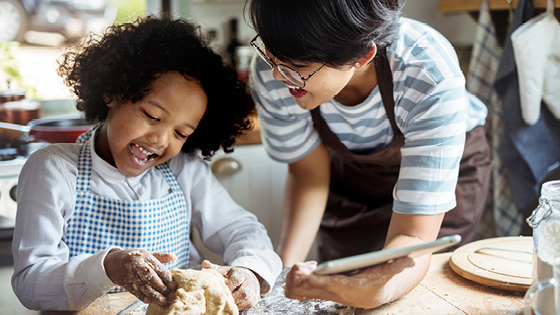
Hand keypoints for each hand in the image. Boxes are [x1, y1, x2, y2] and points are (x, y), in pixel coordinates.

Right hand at [103, 248, 177, 305]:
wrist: (113, 262)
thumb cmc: (135, 258)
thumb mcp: (147, 254)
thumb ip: (161, 256)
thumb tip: (174, 257)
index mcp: (145, 256)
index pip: (158, 267)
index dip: (167, 277)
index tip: (174, 284)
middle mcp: (137, 264)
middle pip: (151, 277)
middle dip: (161, 287)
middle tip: (169, 293)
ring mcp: (130, 274)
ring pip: (144, 286)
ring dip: (154, 295)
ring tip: (162, 301)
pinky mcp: (125, 282)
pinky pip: (134, 291)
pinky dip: (142, 296)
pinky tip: (149, 301)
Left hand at [202, 260, 259, 309]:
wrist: (250, 277)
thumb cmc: (234, 275)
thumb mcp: (226, 270)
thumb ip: (216, 268)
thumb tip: (204, 263)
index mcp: (240, 273)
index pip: (236, 280)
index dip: (229, 286)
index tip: (222, 290)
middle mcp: (248, 282)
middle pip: (244, 292)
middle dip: (234, 298)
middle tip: (224, 301)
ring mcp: (253, 291)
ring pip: (248, 300)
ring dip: (237, 304)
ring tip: (228, 305)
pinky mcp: (254, 299)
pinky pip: (249, 305)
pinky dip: (241, 307)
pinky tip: (233, 307)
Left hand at [284, 257, 414, 308]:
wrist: (375, 293)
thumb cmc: (380, 279)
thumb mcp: (389, 271)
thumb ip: (398, 265)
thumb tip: (409, 260)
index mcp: (350, 289)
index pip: (330, 286)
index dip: (317, 279)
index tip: (308, 271)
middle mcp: (335, 295)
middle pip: (309, 289)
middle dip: (301, 278)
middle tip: (302, 266)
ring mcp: (326, 294)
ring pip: (299, 291)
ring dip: (296, 278)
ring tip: (304, 266)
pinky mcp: (320, 291)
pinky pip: (300, 289)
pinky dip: (298, 279)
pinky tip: (308, 268)